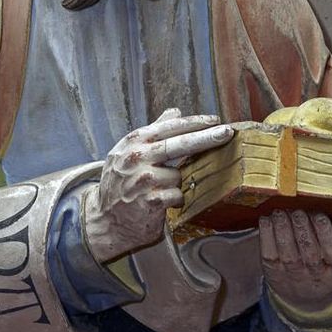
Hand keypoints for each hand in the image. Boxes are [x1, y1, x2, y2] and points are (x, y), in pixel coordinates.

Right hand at [85, 108, 232, 262]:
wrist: (103, 219)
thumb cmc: (120, 182)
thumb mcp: (129, 151)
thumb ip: (154, 131)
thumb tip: (175, 111)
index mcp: (134, 141)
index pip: (170, 127)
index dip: (194, 122)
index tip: (215, 120)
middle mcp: (137, 157)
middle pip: (180, 144)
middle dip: (207, 137)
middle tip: (228, 132)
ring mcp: (142, 179)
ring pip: (179, 175)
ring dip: (177, 183)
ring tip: (160, 190)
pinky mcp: (148, 201)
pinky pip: (177, 195)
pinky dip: (175, 199)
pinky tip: (163, 202)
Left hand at [259, 210, 331, 311]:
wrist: (307, 297)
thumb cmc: (328, 266)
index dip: (325, 232)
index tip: (319, 215)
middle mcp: (315, 274)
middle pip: (309, 251)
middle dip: (302, 228)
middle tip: (297, 212)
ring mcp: (293, 274)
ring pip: (287, 252)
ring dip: (282, 229)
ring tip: (280, 213)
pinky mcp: (273, 272)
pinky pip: (268, 253)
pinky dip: (266, 236)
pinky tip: (267, 220)